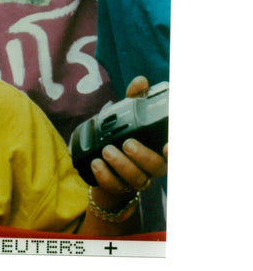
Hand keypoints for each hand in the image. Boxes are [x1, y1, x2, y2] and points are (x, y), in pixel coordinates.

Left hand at [89, 76, 167, 207]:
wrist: (103, 166)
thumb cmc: (123, 138)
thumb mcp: (128, 116)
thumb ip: (135, 99)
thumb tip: (141, 81)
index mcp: (158, 149)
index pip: (172, 152)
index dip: (174, 151)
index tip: (168, 147)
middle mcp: (152, 167)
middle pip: (158, 167)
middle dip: (143, 156)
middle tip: (127, 143)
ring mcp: (136, 179)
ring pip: (138, 180)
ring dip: (122, 165)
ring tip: (107, 151)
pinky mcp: (118, 188)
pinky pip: (116, 187)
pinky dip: (105, 176)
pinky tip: (96, 163)